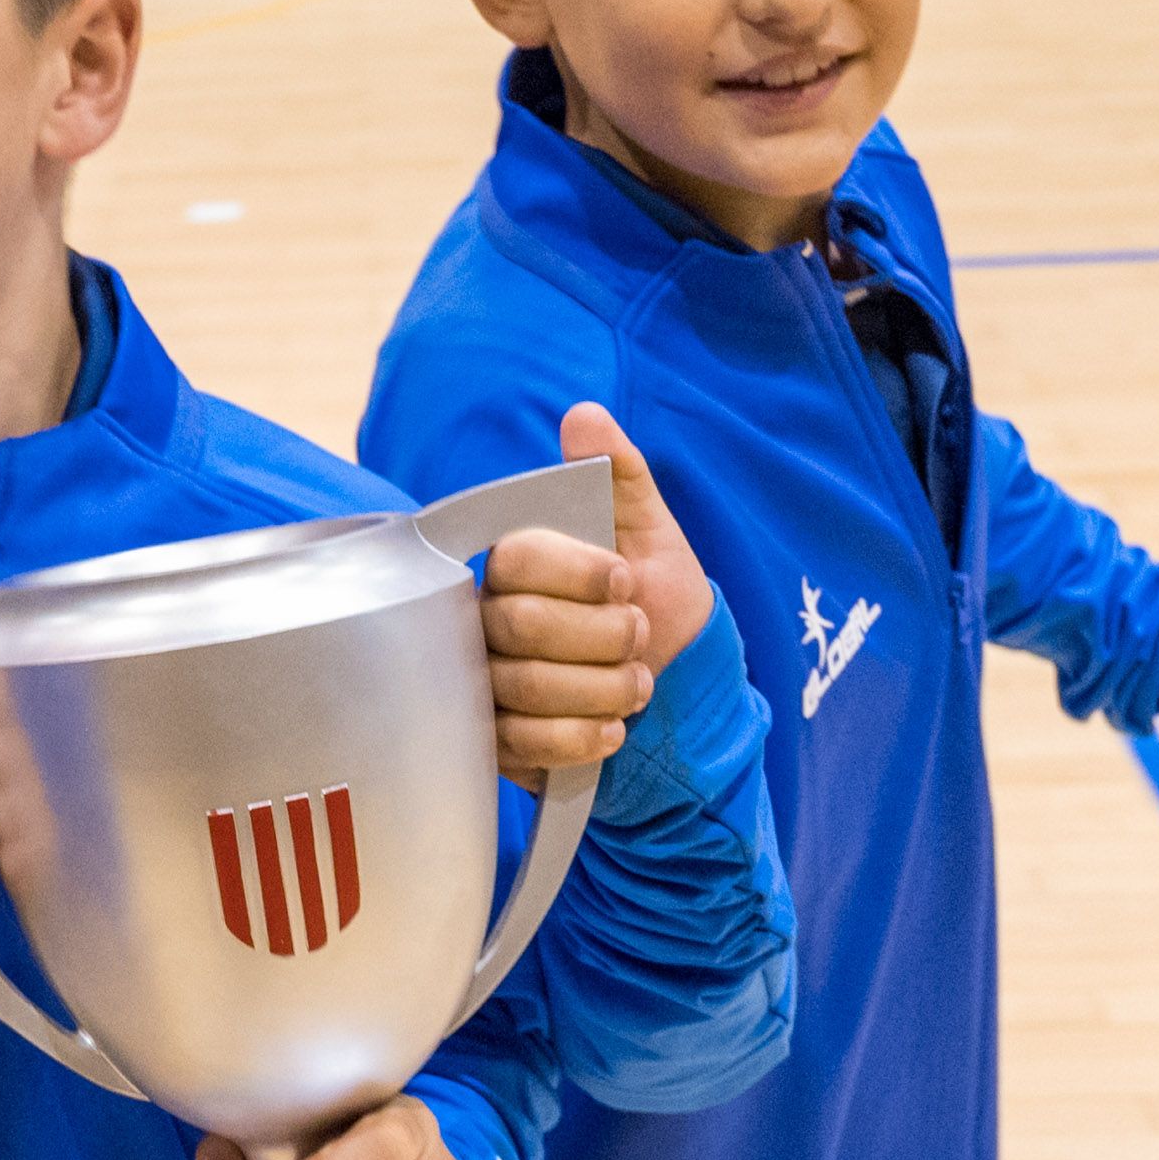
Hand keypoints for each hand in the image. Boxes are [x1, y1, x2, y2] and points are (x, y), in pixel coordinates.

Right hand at [479, 404, 716, 789]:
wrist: (674, 688)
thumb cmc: (655, 602)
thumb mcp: (653, 536)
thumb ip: (620, 477)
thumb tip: (585, 416)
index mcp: (516, 564)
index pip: (516, 557)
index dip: (579, 572)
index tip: (627, 580)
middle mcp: (486, 619)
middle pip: (520, 624)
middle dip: (603, 635)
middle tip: (640, 636)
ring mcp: (484, 682)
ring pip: (525, 686)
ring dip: (604, 689)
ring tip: (640, 685)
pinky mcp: (495, 742)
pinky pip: (524, 742)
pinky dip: (582, 736)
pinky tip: (613, 727)